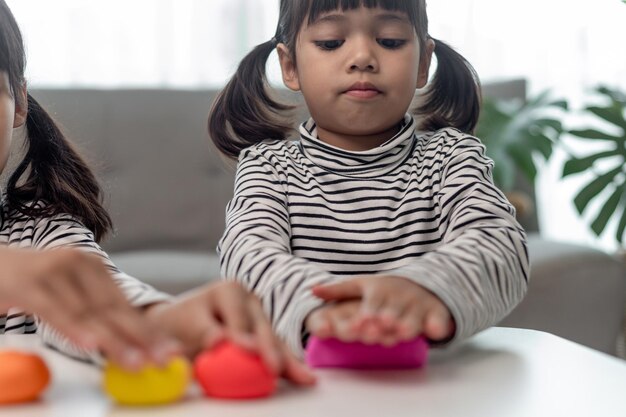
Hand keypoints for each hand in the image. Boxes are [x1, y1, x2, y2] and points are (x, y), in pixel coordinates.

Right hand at [0, 247, 179, 369]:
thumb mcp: (68, 293)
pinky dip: (73, 328)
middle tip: (162, 359)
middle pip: (114, 309)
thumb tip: (128, 344)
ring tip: (135, 362)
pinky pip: (55, 310)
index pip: (126, 305)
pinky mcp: (29, 283)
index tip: (170, 351)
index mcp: (94, 268)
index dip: (149, 330)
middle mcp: (80, 264)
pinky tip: (90, 344)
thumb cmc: (31, 285)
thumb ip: (93, 313)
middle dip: (141, 337)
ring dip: (113, 340)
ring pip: (89, 313)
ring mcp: (55, 271)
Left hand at [144, 281, 315, 385]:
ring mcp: (260, 317)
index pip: (237, 314)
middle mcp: (249, 300)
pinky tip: (302, 378)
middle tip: (273, 367)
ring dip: (286, 360)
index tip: (247, 350)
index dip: (243, 333)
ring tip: (303, 377)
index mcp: (228, 290)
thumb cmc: (178, 325)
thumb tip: (218, 341)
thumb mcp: (183, 324)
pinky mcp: (264, 336)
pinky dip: (286, 366)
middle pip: (261, 326)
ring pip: (273, 340)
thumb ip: (200, 332)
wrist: (177, 328)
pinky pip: (275, 352)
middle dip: (268, 348)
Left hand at [310, 276, 454, 344]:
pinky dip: (436, 325)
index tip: (355, 327)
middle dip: (383, 322)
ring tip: (399, 332)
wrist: (424, 284)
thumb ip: (338, 290)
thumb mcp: (361, 285)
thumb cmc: (386, 290)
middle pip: (390, 313)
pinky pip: (437, 320)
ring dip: (406, 325)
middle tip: (375, 331)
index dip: (363, 317)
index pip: (370, 305)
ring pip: (412, 318)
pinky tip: (433, 330)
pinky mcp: (436, 313)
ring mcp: (418, 305)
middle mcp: (399, 298)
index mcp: (379, 291)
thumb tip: (311, 290)